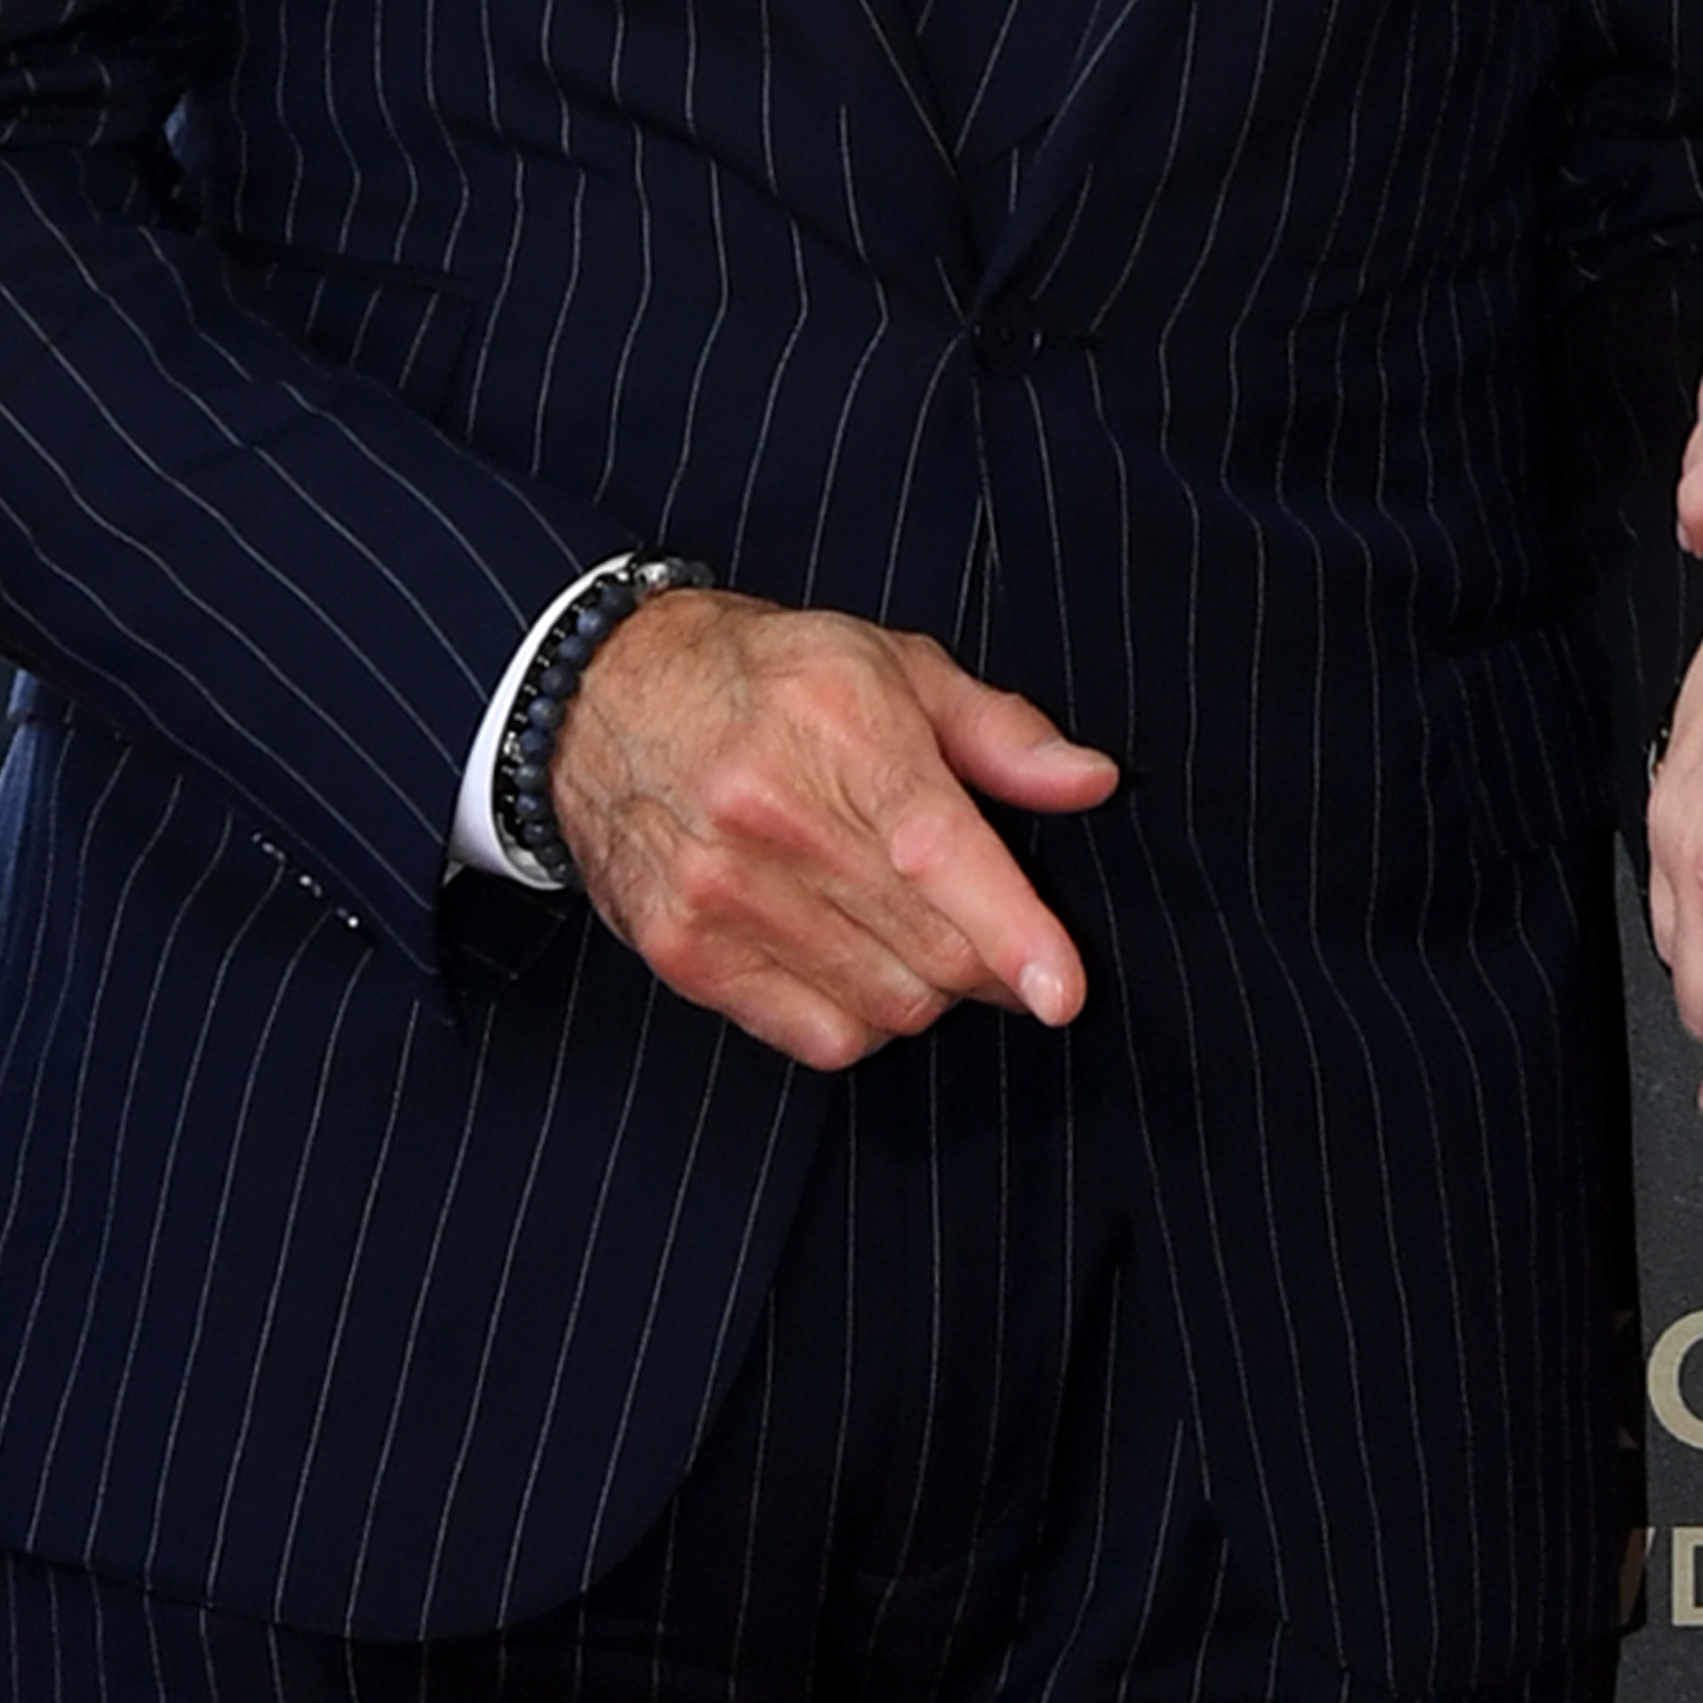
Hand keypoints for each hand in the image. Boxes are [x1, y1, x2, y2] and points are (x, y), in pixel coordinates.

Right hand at [548, 588, 1117, 1071]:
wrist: (609, 699)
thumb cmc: (776, 677)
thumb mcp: (898, 666)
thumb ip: (1003, 734)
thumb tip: (1093, 784)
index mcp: (841, 729)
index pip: (939, 852)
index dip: (1013, 934)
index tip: (1064, 993)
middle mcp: (774, 817)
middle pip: (927, 949)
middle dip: (991, 964)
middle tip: (1004, 939)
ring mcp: (720, 894)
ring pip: (882, 1005)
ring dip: (931, 992)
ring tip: (920, 930)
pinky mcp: (685, 954)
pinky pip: (816, 1036)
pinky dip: (864, 1021)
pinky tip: (860, 964)